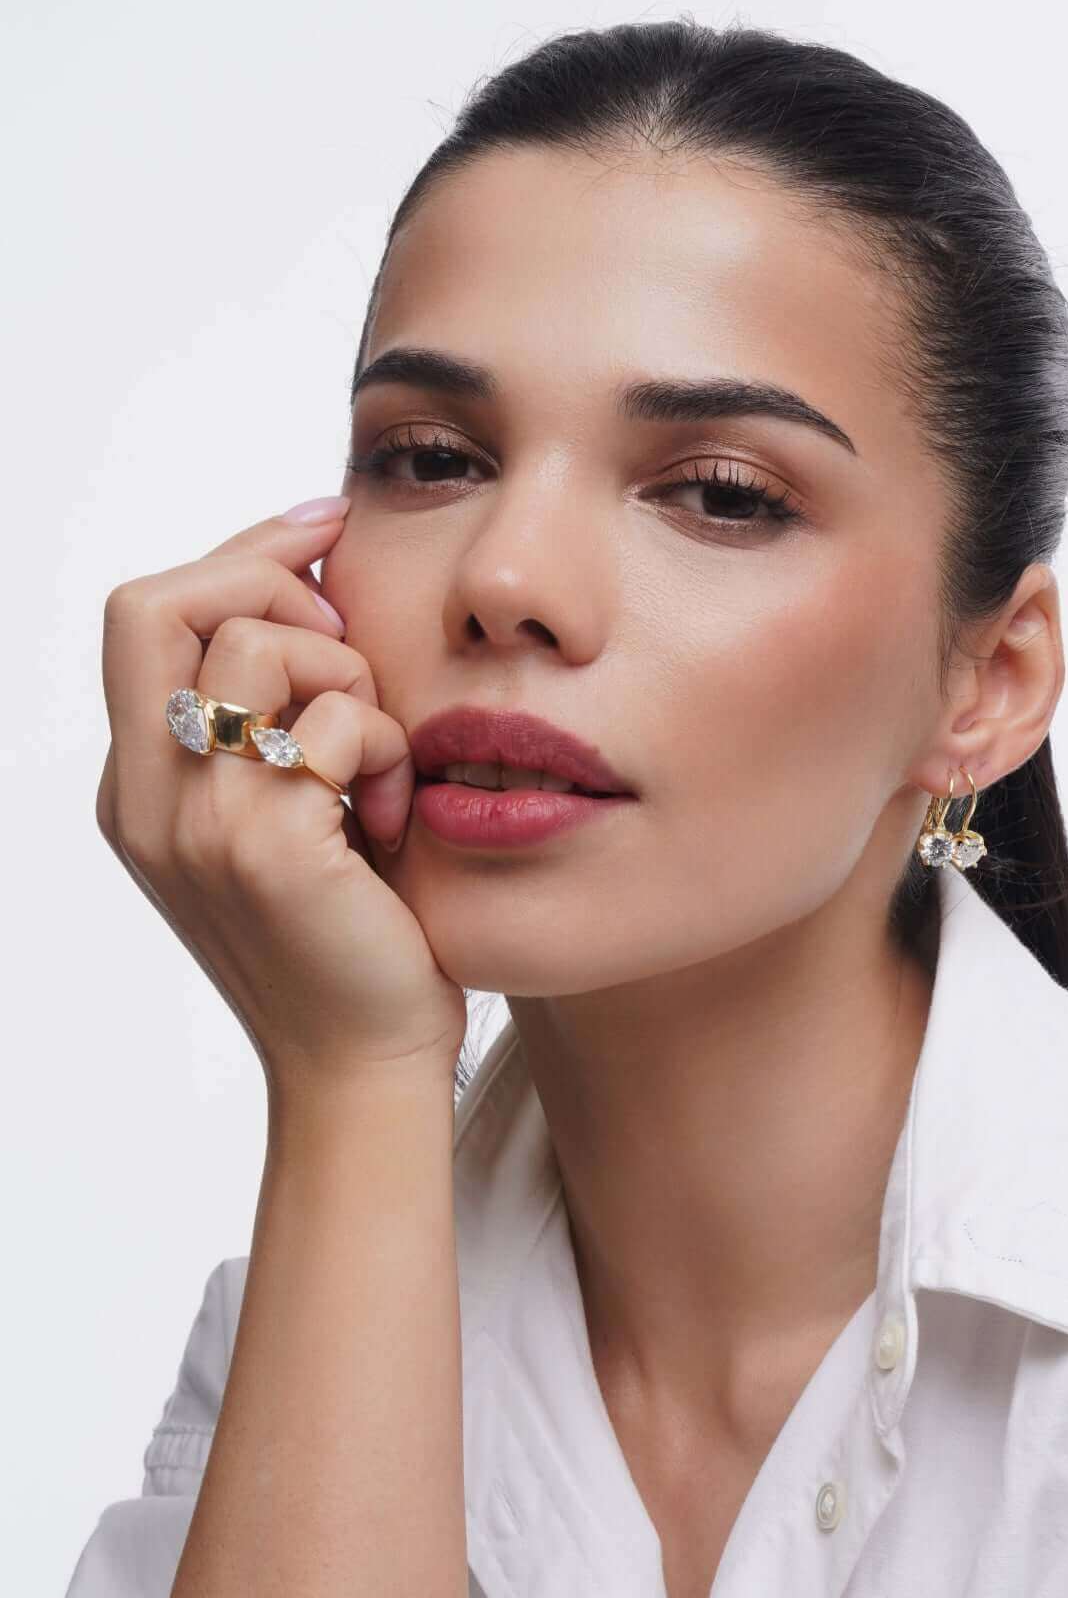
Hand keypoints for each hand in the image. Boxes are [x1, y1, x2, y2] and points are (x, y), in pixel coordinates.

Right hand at [95, 503, 468, 1084]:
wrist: (362, 1068)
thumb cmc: (350, 940)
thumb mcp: (288, 814)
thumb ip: (273, 718)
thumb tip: (315, 580)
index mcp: (139, 788)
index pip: (146, 611)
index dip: (238, 551)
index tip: (325, 529)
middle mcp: (145, 802)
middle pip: (160, 601)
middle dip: (270, 584)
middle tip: (349, 640)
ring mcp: (197, 826)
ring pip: (257, 644)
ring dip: (346, 675)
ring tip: (380, 759)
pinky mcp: (268, 850)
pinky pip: (337, 722)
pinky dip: (389, 746)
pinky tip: (398, 812)